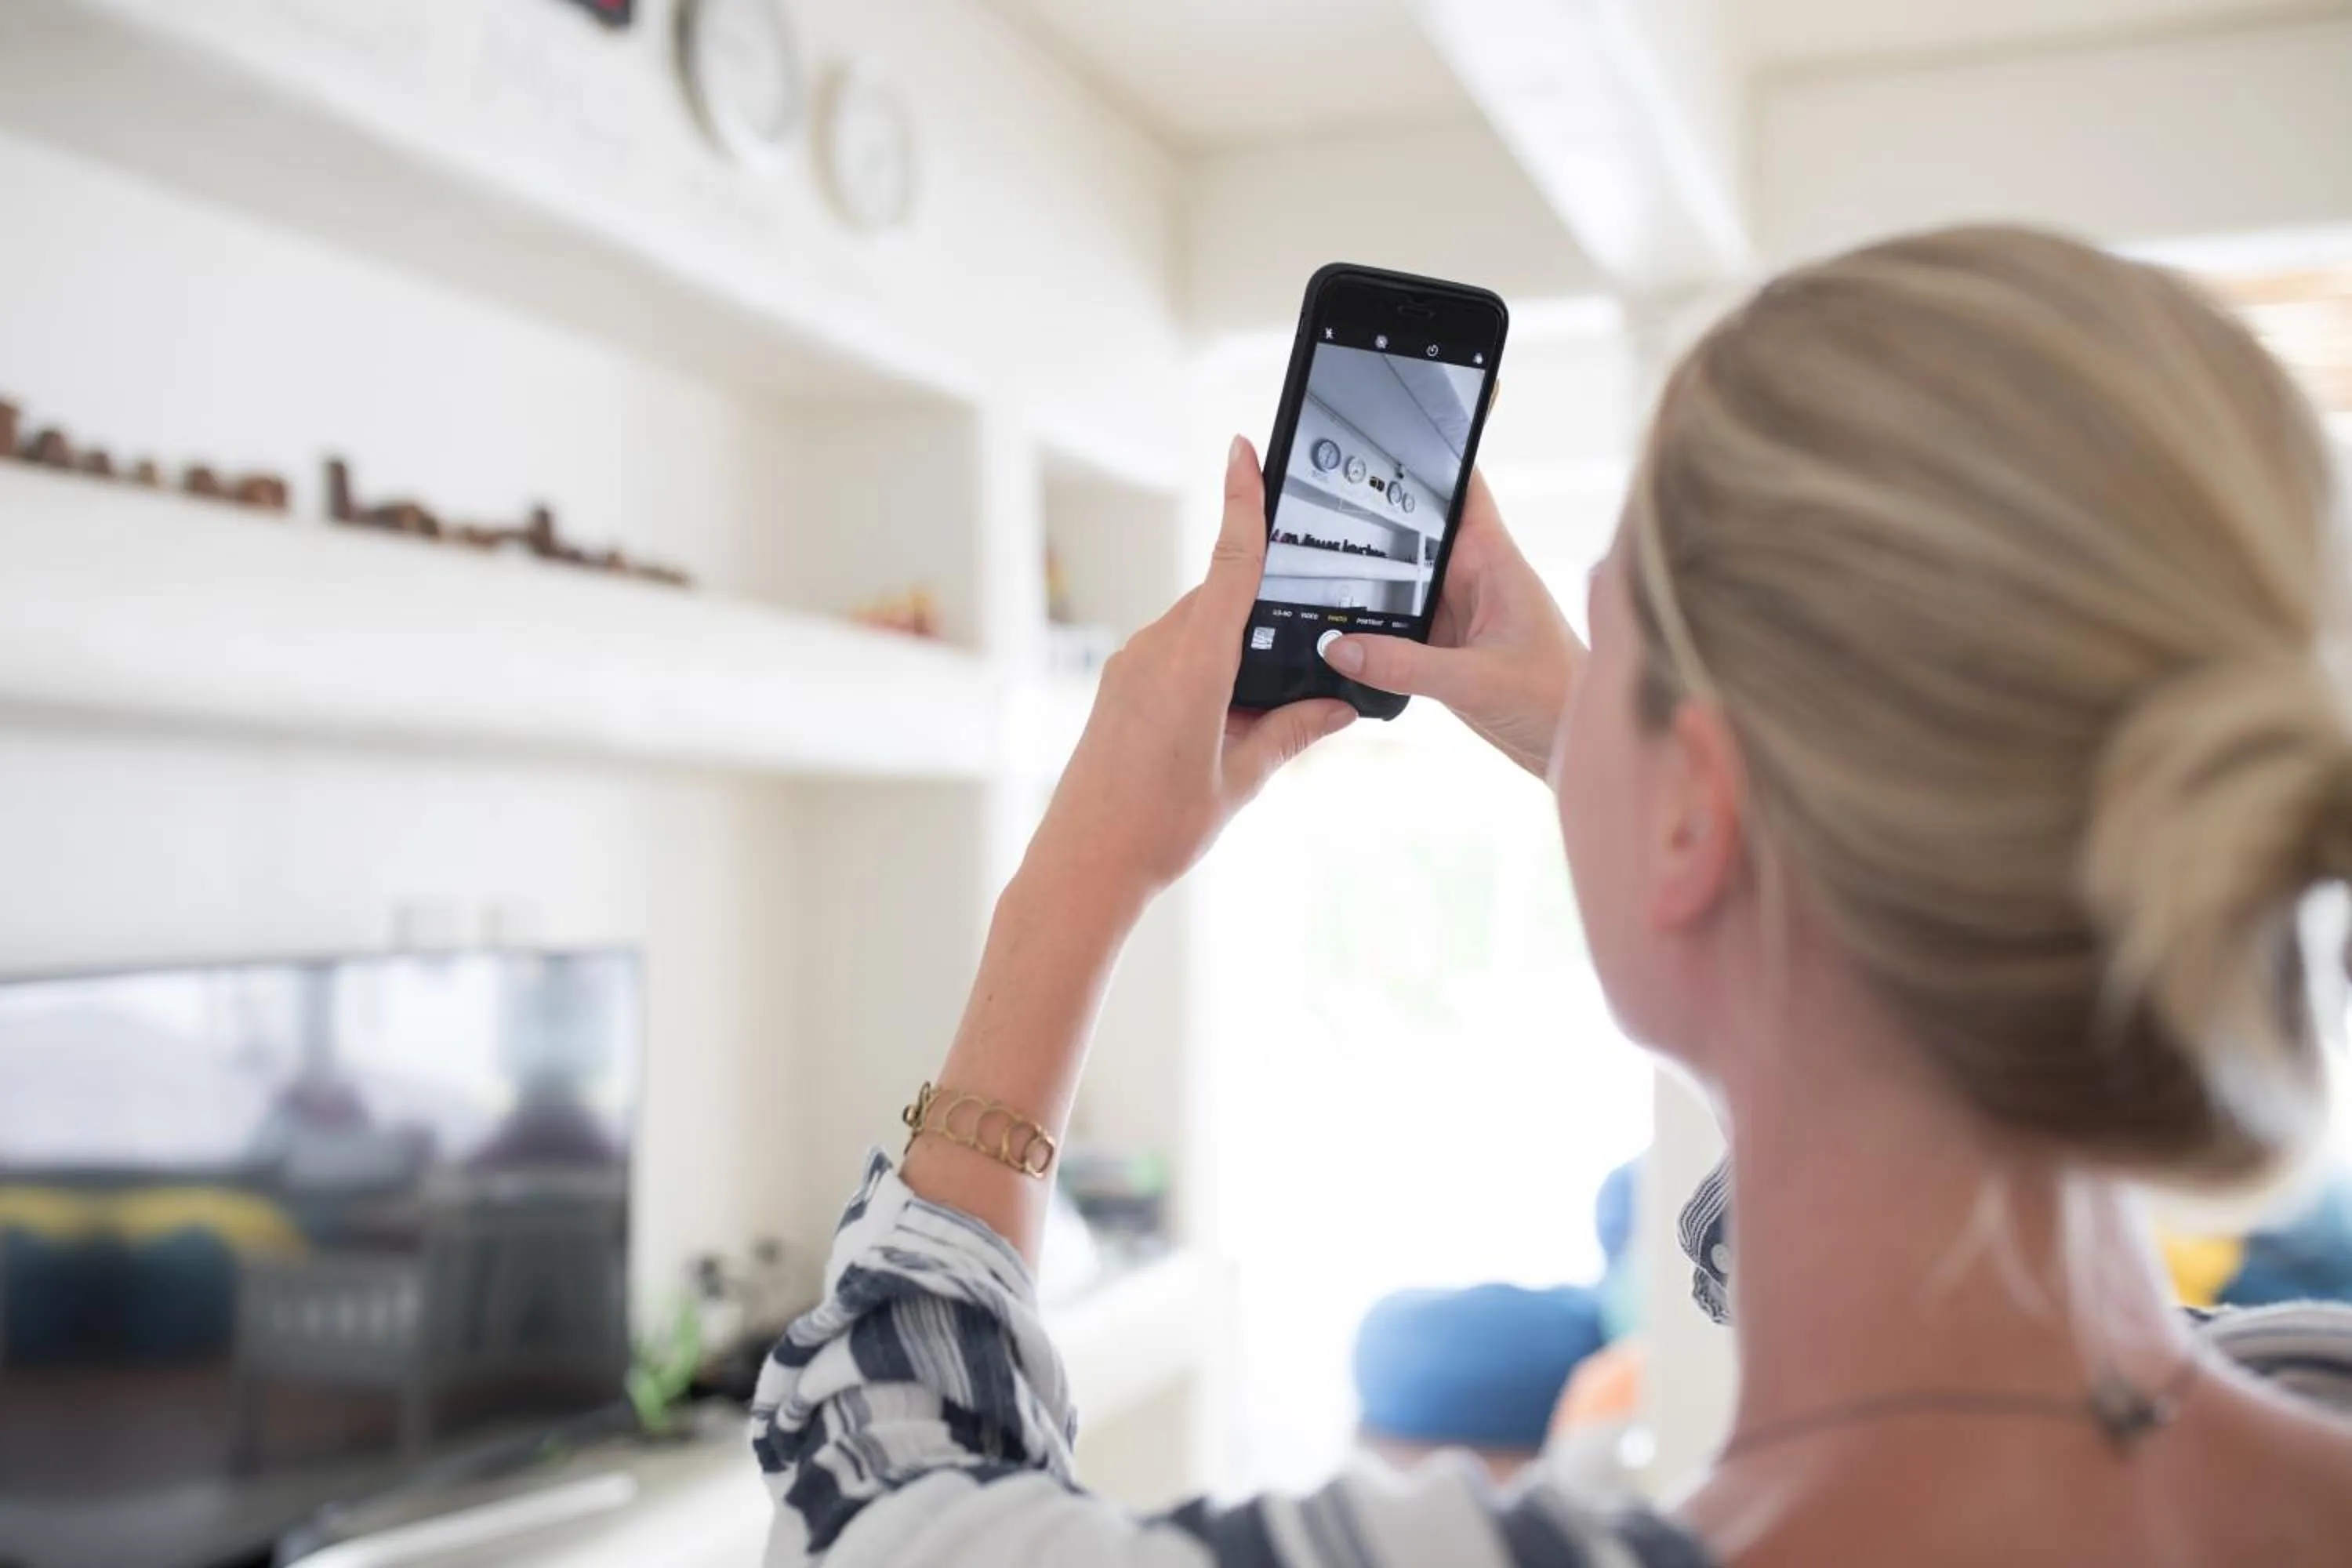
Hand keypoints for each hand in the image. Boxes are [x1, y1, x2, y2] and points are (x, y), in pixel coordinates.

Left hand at [1027, 436, 1357, 909]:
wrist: (1082, 867)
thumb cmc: (1158, 829)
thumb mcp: (1242, 778)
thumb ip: (1295, 733)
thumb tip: (1343, 706)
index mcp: (1194, 666)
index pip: (1230, 566)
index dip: (1242, 503)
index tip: (1244, 450)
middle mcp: (1156, 652)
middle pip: (1221, 600)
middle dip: (1263, 620)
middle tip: (1298, 672)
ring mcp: (1130, 666)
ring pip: (1198, 629)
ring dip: (1233, 655)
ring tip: (1247, 724)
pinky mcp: (1117, 685)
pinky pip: (1172, 654)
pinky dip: (1205, 670)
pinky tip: (1216, 724)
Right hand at [1317, 472, 1583, 776]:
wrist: (1570, 749)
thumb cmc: (1556, 700)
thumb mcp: (1476, 682)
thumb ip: (1405, 666)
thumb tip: (1339, 648)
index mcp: (1494, 560)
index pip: (1461, 487)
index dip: (1429, 456)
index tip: (1381, 437)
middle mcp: (1472, 577)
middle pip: (1413, 532)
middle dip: (1372, 525)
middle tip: (1317, 519)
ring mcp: (1455, 611)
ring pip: (1398, 581)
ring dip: (1367, 585)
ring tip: (1318, 583)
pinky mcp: (1443, 646)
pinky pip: (1396, 626)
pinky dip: (1370, 630)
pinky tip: (1341, 638)